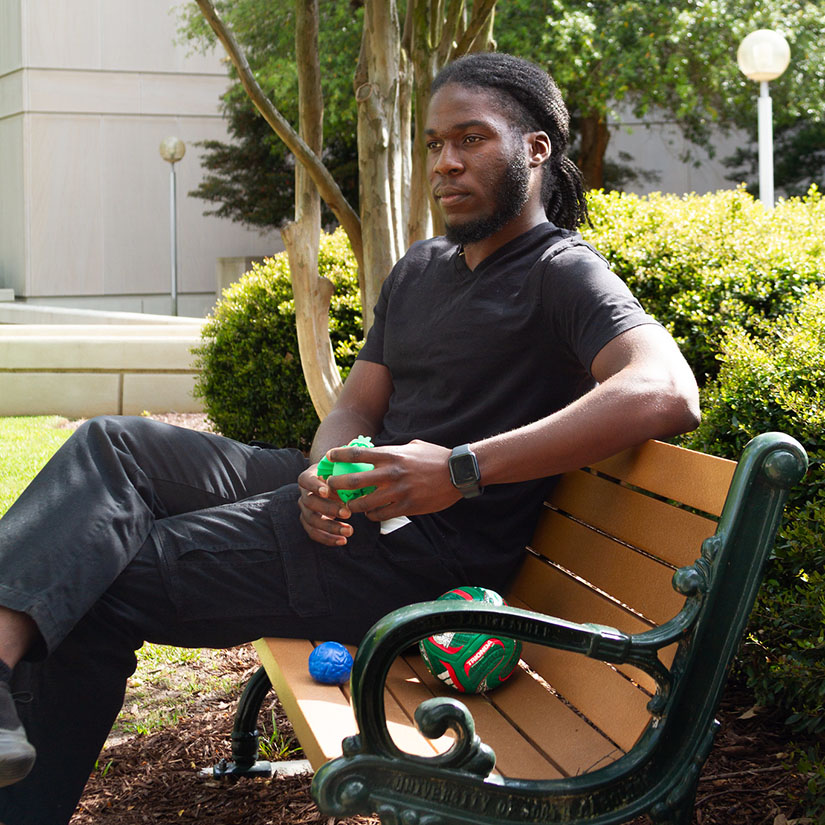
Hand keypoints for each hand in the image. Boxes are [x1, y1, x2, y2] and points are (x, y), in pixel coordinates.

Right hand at [297, 463, 353, 546]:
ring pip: (311, 520)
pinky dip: (327, 538)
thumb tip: (360, 482)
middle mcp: (303, 493)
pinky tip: (342, 540)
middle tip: (348, 513)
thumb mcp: (340, 469)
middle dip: (329, 508)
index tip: (326, 490)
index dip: (314, 486)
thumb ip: (345, 474)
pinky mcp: (309, 522)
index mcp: (307, 477)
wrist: (331, 480)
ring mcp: (305, 509)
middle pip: (310, 502)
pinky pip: (313, 532)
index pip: (306, 480)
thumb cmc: (338, 473)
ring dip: (330, 527)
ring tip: (349, 531)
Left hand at [324, 440, 461, 521]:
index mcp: (391, 455)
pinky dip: (372, 515)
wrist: (457, 473)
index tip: (328, 456)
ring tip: (350, 506)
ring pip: (364, 503)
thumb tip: (377, 451)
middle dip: (336, 485)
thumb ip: (393, 451)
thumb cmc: (434, 457)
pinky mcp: (407, 507)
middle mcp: (391, 473)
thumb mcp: (412, 447)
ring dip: (353, 506)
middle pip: (353, 481)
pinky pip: (381, 514)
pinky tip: (372, 513)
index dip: (339, 455)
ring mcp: (398, 492)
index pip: (357, 454)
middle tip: (329, 488)